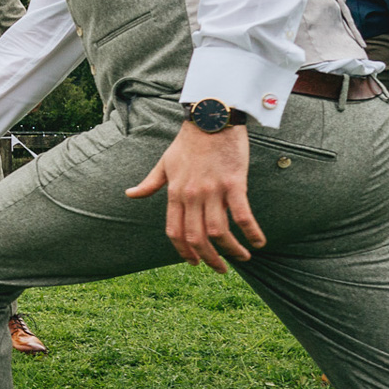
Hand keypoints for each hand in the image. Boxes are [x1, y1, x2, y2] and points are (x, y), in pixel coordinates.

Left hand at [125, 122, 264, 272]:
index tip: (194, 263)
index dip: (184, 251)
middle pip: (197, 237)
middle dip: (209, 259)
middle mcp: (191, 195)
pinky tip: (259, 242)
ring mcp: (213, 190)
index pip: (174, 231)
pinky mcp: (234, 183)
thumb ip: (150, 183)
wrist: (210, 117)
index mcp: (175, 193)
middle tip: (221, 270)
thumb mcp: (164, 162)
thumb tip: (130, 194)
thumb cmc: (188, 140)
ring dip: (232, 251)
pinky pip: (242, 215)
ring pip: (220, 231)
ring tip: (244, 258)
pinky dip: (251, 232)